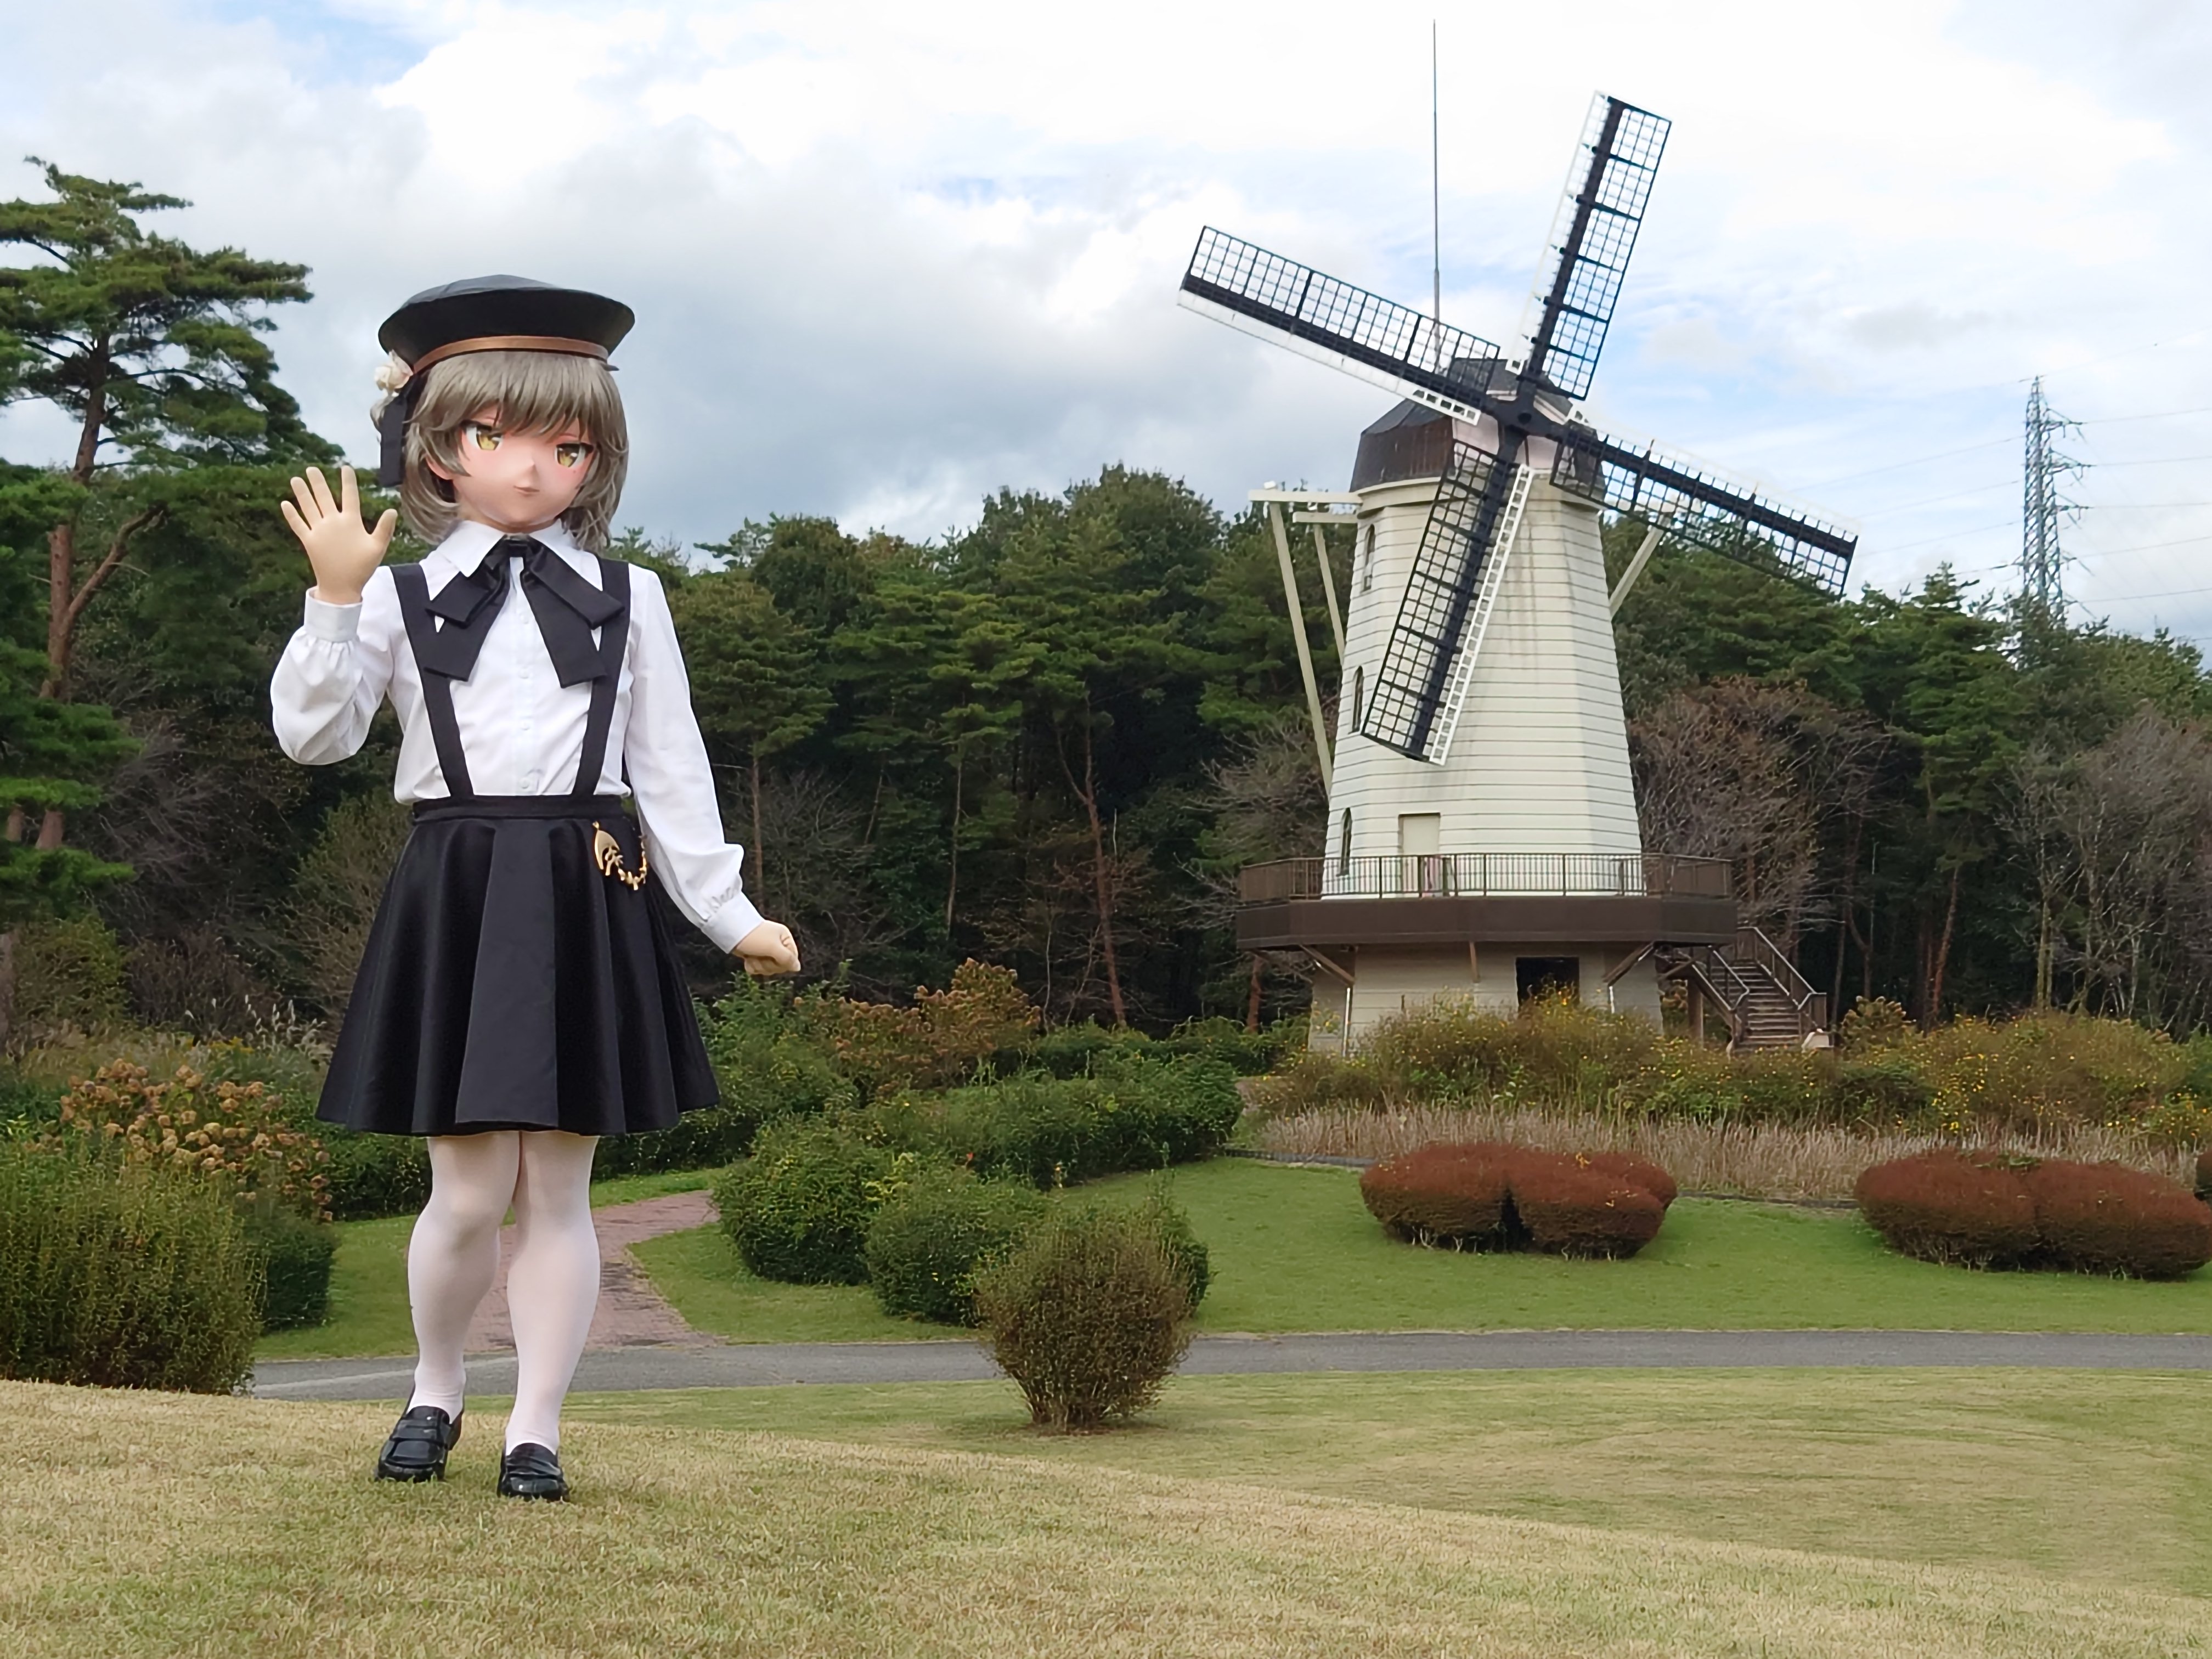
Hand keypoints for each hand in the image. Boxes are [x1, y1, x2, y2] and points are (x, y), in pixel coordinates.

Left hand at [279, 465, 396, 605]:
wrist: (341, 587)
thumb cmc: (362, 567)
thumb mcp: (378, 548)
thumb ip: (384, 528)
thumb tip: (392, 510)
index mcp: (351, 522)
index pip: (350, 496)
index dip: (348, 481)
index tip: (345, 468)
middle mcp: (332, 523)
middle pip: (324, 497)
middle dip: (317, 482)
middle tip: (311, 469)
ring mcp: (318, 531)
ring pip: (309, 507)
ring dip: (302, 492)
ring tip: (296, 479)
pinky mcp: (308, 541)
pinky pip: (298, 525)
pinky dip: (291, 514)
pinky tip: (285, 504)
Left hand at [734, 920, 800, 976]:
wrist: (731, 931)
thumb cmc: (754, 936)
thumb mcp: (773, 947)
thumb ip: (787, 959)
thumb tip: (797, 968)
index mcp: (785, 939)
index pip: (792, 959)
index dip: (783, 963)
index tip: (774, 957)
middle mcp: (777, 945)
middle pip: (780, 966)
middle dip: (768, 964)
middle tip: (760, 954)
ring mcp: (765, 951)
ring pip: (768, 969)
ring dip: (759, 965)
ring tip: (752, 955)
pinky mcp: (755, 956)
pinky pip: (758, 969)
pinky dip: (752, 966)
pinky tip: (747, 959)